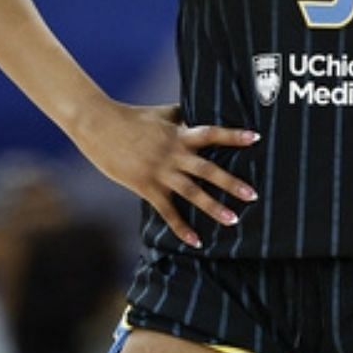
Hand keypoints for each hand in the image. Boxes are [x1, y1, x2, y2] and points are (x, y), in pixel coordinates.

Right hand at [70, 103, 257, 246]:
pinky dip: (181, 227)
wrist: (97, 124)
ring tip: (233, 220)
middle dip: (231, 182)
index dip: (232, 136)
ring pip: (191, 192)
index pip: (210, 133)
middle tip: (253, 194)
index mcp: (177, 134)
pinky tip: (196, 241)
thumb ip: (181, 115)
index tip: (255, 138)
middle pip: (207, 169)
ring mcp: (159, 171)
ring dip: (213, 207)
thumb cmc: (129, 117)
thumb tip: (200, 111)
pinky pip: (167, 210)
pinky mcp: (145, 185)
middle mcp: (172, 153)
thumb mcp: (159, 114)